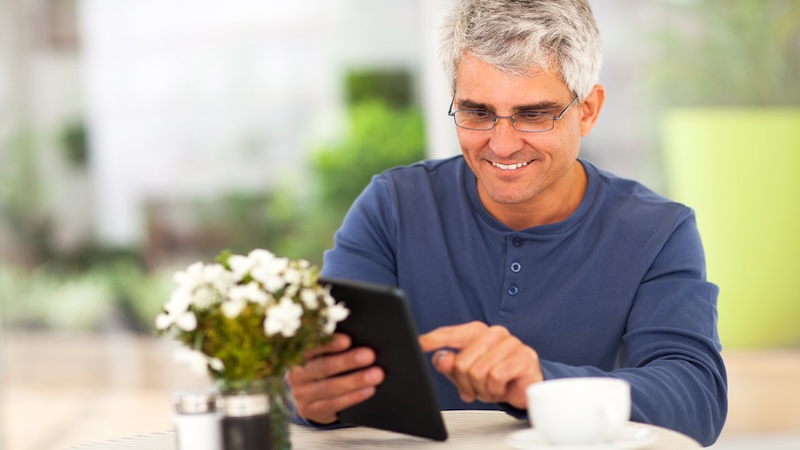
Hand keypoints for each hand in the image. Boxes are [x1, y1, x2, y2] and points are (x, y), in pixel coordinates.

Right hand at [286, 333, 383, 423]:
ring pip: (330, 387)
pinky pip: (334, 404)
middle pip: (322, 367)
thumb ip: (331, 348)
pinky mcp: (311, 410)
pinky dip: (353, 396)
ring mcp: (302, 395)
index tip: (347, 340)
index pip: (311, 347)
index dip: (328, 344)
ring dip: (355, 381)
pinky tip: (369, 390)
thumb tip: (359, 337)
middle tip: (369, 355)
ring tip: (375, 375)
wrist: (308, 400)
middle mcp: (296, 375)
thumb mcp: (319, 357)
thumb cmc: (322, 371)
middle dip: (347, 361)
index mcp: (298, 355)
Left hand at [419, 322, 542, 408]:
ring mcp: (511, 343)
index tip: (420, 343)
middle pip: (461, 362)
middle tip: (476, 387)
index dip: (434, 340)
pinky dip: (495, 389)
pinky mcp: (524, 357)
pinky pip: (496, 377)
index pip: (451, 334)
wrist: (525, 388)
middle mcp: (494, 333)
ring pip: (478, 372)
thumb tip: (443, 359)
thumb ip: (450, 365)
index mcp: (477, 331)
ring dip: (482, 388)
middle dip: (466, 383)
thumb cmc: (495, 377)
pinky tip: (502, 387)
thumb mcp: (466, 374)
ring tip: (491, 387)